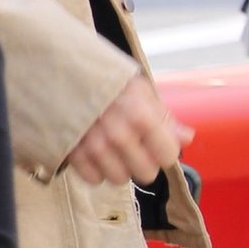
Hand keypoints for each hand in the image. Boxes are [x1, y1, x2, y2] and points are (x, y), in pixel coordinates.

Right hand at [66, 74, 192, 185]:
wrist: (61, 68)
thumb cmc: (105, 77)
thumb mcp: (139, 87)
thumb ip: (164, 115)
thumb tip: (187, 138)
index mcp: (140, 113)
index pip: (167, 156)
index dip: (164, 149)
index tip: (155, 141)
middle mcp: (118, 133)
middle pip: (145, 174)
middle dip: (142, 161)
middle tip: (132, 144)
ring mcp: (93, 144)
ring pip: (118, 179)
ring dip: (117, 166)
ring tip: (111, 145)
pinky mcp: (72, 151)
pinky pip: (93, 179)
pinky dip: (95, 168)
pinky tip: (94, 149)